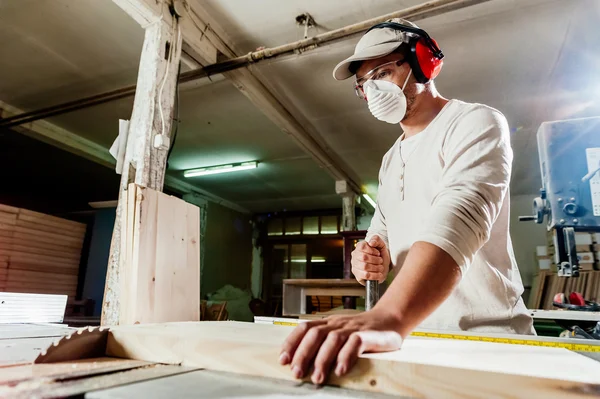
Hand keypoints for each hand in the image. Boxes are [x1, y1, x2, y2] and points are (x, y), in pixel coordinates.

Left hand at [279, 309, 402, 384]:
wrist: (391, 320)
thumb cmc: (362, 332)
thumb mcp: (340, 334)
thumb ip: (324, 345)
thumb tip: (301, 364)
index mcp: (328, 323)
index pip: (305, 328)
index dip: (292, 342)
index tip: (283, 360)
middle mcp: (337, 324)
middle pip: (315, 334)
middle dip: (303, 354)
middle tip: (297, 373)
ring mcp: (352, 328)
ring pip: (333, 339)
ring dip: (323, 359)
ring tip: (318, 377)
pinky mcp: (368, 334)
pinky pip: (355, 343)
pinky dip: (346, 356)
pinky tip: (341, 369)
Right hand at [351, 235, 389, 283]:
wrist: (383, 266)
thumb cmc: (380, 254)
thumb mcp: (381, 244)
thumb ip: (376, 239)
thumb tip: (371, 243)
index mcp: (359, 247)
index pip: (362, 247)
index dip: (372, 251)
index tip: (378, 253)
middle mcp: (354, 256)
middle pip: (364, 257)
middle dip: (376, 260)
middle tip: (380, 261)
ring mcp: (354, 266)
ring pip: (365, 267)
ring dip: (376, 267)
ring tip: (381, 267)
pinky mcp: (357, 276)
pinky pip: (366, 276)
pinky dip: (375, 275)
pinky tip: (379, 274)